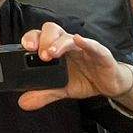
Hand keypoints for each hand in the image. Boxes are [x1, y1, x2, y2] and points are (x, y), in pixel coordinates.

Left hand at [16, 23, 132, 109]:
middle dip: (43, 40)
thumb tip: (23, 103)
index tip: (24, 47)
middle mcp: (67, 44)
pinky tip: (78, 40)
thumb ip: (43, 93)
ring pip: (69, 37)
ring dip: (59, 43)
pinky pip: (93, 45)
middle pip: (51, 30)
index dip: (31, 39)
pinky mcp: (100, 53)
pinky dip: (86, 42)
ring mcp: (83, 47)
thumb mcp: (61, 89)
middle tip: (40, 55)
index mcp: (55, 49)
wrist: (109, 85)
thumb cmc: (84, 80)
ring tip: (51, 54)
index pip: (39, 36)